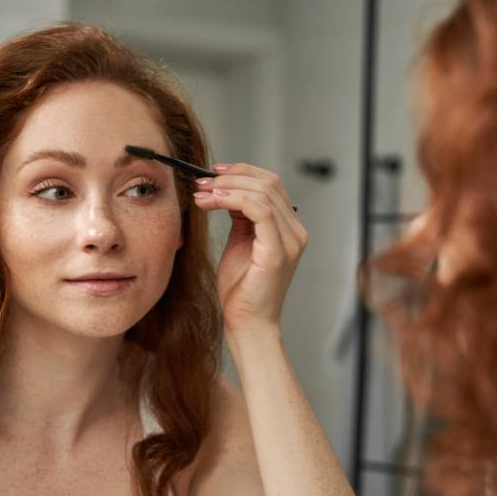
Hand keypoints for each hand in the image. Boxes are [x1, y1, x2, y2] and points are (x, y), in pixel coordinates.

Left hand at [192, 163, 305, 334]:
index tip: (213, 173)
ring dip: (227, 187)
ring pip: (264, 192)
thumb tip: (227, 189)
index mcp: (288, 228)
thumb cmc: (242, 289)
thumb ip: (241, 216)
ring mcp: (290, 241)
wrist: (247, 323)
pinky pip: (261, 211)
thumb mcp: (240, 242)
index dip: (241, 172)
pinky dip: (235, 199)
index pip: (270, 184)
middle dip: (231, 177)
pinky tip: (214, 201)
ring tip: (202, 194)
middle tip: (202, 183)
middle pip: (268, 183)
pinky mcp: (278, 251)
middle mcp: (294, 232)